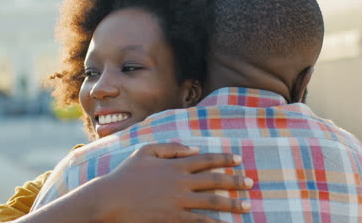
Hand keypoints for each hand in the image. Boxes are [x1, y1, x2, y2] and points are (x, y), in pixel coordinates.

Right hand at [92, 142, 252, 222]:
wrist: (110, 200)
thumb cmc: (126, 174)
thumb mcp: (146, 151)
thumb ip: (171, 146)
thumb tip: (195, 149)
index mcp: (176, 164)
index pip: (207, 159)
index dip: (224, 159)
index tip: (238, 160)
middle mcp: (181, 182)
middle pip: (215, 180)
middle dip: (235, 181)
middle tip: (251, 183)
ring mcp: (179, 202)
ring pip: (213, 202)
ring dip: (232, 203)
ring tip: (247, 206)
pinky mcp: (174, 218)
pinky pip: (200, 221)